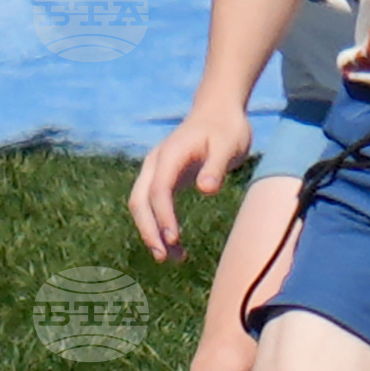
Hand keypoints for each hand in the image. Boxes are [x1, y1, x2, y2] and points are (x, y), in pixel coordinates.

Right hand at [128, 99, 253, 261]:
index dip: (163, 215)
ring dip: (153, 234)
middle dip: (149, 230)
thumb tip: (206, 189)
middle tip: (163, 256)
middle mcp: (155, 164)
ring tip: (172, 258)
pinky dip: (160, 228)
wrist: (217, 112)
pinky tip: (176, 246)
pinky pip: (154, 208)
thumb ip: (217, 166)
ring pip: (143, 208)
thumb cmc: (226, 127)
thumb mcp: (229, 144)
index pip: (159, 189)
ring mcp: (155, 173)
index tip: (173, 237)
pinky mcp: (162, 181)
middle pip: (140, 201)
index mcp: (170, 154)